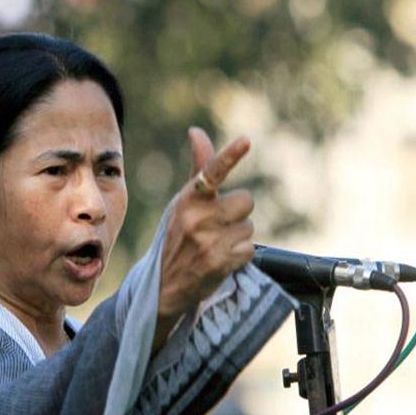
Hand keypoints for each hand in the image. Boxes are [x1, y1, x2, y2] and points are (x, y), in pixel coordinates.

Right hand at [158, 127, 254, 319]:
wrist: (165, 283)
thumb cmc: (177, 234)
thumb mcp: (182, 201)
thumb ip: (199, 168)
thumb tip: (196, 131)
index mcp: (189, 198)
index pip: (212, 171)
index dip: (230, 155)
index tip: (245, 141)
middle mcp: (198, 217)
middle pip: (246, 201)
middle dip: (236, 213)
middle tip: (216, 225)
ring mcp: (210, 240)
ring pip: (249, 226)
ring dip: (237, 236)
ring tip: (215, 244)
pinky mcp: (221, 262)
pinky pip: (249, 248)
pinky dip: (239, 255)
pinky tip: (220, 259)